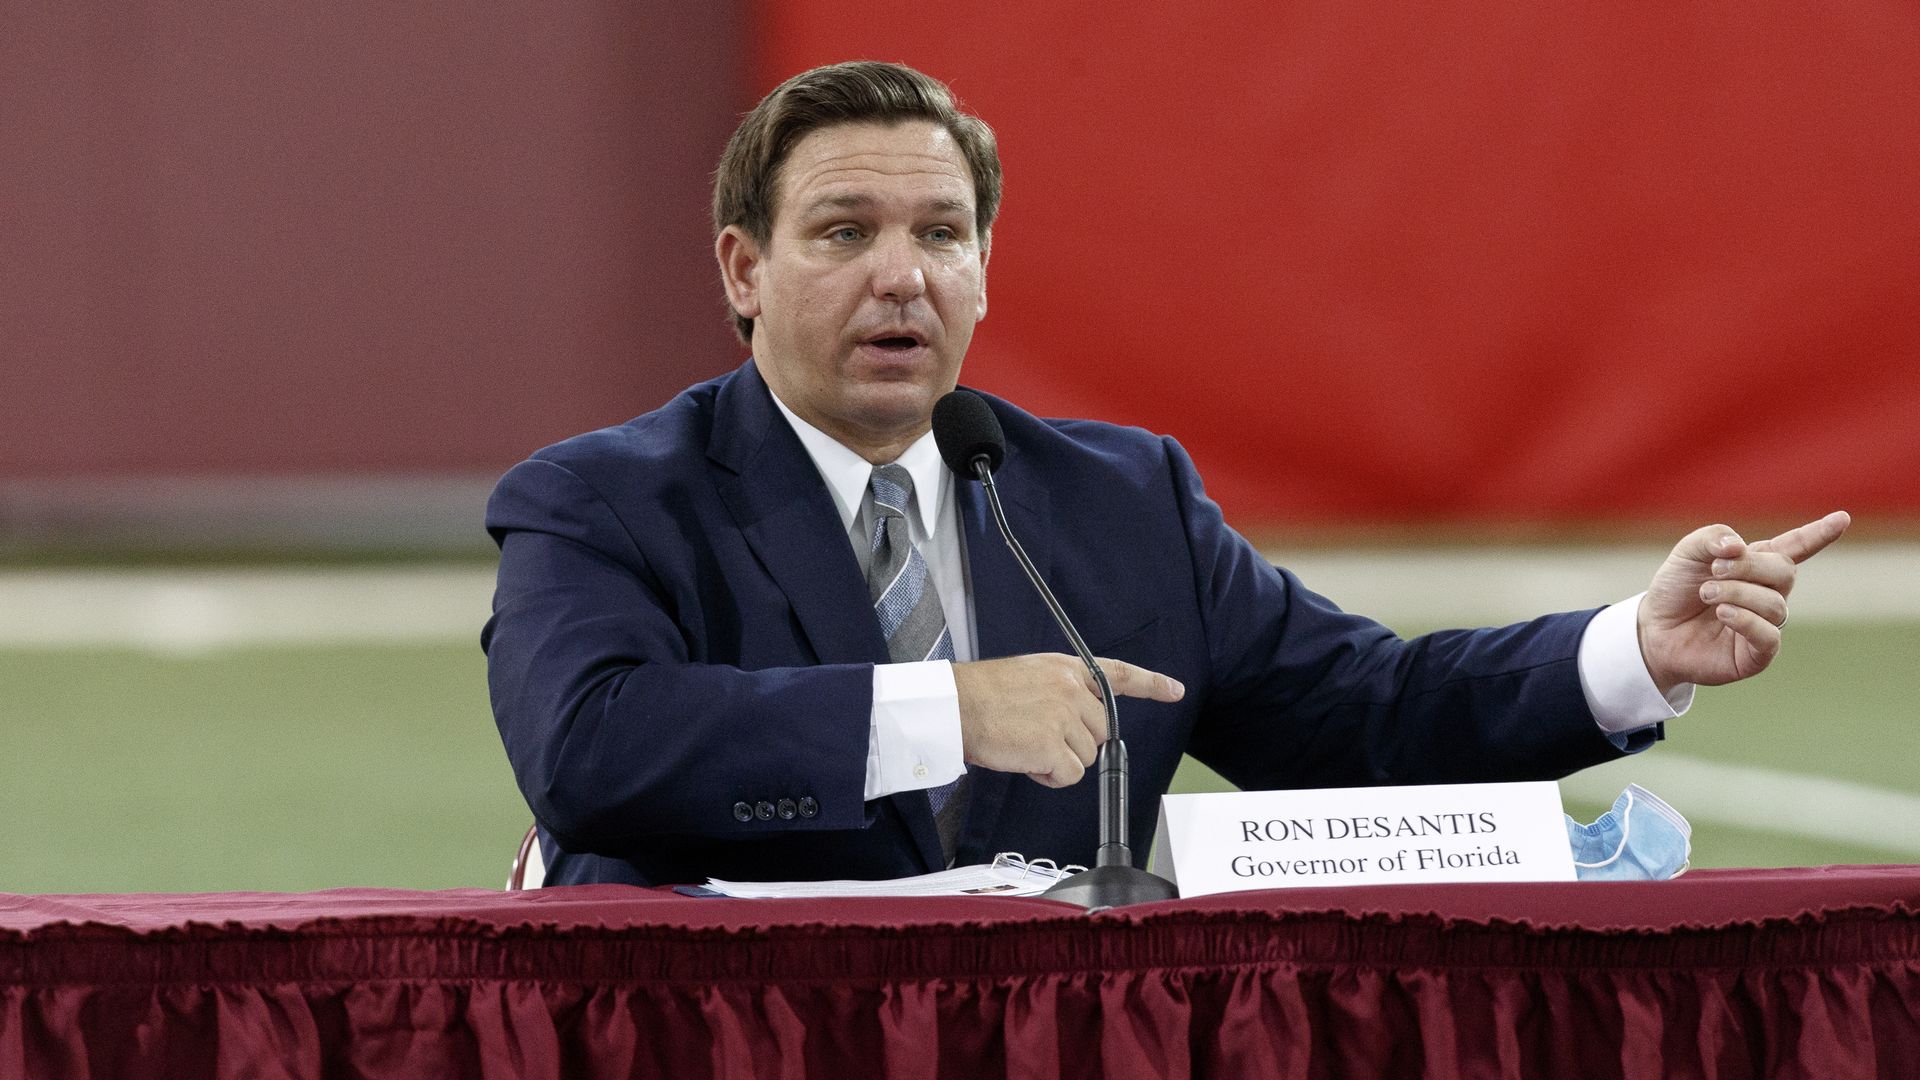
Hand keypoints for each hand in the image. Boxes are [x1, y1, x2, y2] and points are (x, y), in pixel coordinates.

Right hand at [952, 654, 1184, 787]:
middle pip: (1101, 730)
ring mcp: (1066, 717)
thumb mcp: (1030, 675)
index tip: (1174, 690)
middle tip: (1039, 737)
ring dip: (1060, 760)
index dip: (1151, 684)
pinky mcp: (1055, 746)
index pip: (1118, 674)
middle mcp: (1073, 690)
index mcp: (1067, 669)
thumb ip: (1061, 691)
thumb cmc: (982, 694)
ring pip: (1087, 756)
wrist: (956, 706)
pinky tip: (1027, 761)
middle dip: (1076, 741)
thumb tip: (1078, 722)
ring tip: (1026, 745)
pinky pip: (1070, 775)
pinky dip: (1050, 776)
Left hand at [1637, 511, 1849, 691]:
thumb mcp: (1686, 554)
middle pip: (1784, 572)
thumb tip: (1738, 546)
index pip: (1795, 547)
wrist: (1652, 631)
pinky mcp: (1756, 654)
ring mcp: (1764, 624)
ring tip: (1707, 595)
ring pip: (1775, 604)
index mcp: (1755, 566)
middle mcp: (1766, 594)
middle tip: (1715, 570)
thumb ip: (1711, 538)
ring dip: (1738, 593)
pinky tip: (1724, 614)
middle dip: (1750, 566)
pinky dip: (1746, 620)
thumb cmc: (1674, 591)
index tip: (1843, 518)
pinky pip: (1769, 636)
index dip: (1818, 534)